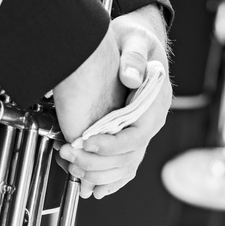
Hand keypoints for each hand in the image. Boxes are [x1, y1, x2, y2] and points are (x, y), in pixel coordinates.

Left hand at [57, 4, 171, 198]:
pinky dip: (108, 179)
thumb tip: (131, 77)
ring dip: (97, 173)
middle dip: (96, 161)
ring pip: (124, 166)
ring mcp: (141, 131)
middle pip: (128, 156)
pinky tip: (90, 185)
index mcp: (156, 102)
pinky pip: (124, 166)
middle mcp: (151, 121)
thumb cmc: (135, 40)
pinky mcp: (129, 135)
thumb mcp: (135, 40)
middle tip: (69, 155)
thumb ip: (133, 57)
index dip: (111, 144)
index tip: (85, 141)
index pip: (137, 134)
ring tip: (71, 166)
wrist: (136, 43)